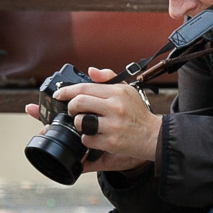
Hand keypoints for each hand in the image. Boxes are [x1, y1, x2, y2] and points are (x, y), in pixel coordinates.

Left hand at [25, 67, 160, 173]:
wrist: (154, 136)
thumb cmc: (138, 113)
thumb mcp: (127, 90)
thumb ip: (108, 78)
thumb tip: (90, 70)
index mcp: (117, 92)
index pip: (85, 87)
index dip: (67, 91)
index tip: (59, 94)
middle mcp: (115, 106)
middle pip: (79, 102)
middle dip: (71, 107)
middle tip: (73, 111)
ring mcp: (112, 125)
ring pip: (80, 121)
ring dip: (78, 124)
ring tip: (86, 124)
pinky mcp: (111, 142)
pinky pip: (87, 139)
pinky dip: (87, 139)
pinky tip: (95, 137)